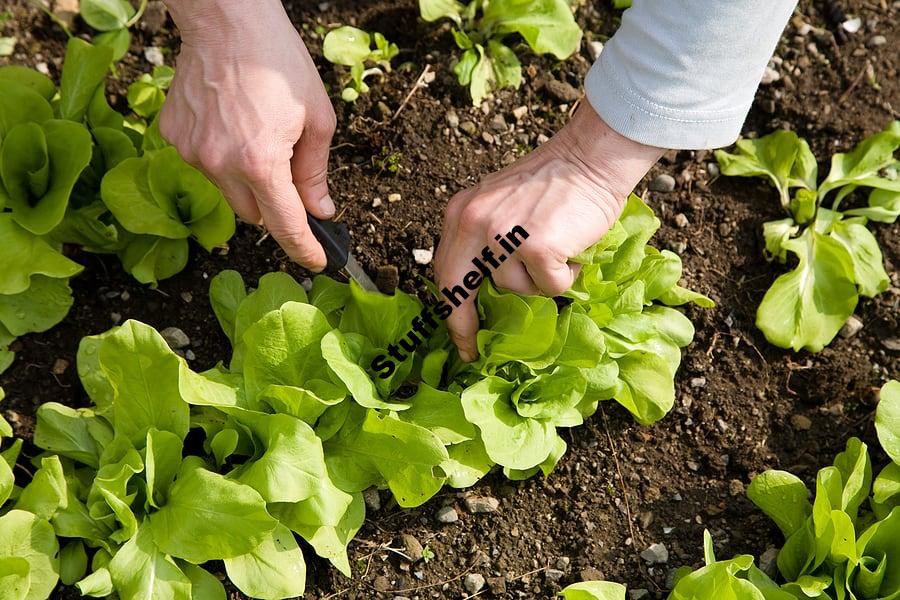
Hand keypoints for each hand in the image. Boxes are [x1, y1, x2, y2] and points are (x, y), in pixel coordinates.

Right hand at [160, 0, 335, 269]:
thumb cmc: (277, 62)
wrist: (227, 20)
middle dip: (276, 207)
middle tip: (291, 177)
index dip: (304, 249)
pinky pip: (205, 164)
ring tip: (259, 135)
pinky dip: (222, 157)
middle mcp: (221, 165)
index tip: (317, 262)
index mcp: (261, 163)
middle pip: (254, 214)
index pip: (285, 225)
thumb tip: (320, 211)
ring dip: (248, 181)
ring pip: (228, 191)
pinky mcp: (174, 137)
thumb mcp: (317, 118)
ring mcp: (193, 152)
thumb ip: (316, 172)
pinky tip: (232, 123)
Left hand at [434, 103, 664, 360]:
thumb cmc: (552, 182)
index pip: (444, 269)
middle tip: (473, 350)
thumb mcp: (498, 203)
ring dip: (539, 280)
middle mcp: (474, 222)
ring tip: (556, 251)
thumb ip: (482, 238)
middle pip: (459, 288)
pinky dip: (566, 276)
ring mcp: (504, 235)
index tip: (457, 335)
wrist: (590, 158)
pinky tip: (572, 252)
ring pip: (515, 288)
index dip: (449, 306)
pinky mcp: (537, 247)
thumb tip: (481, 289)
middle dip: (464, 324)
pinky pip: (549, 286)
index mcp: (460, 212)